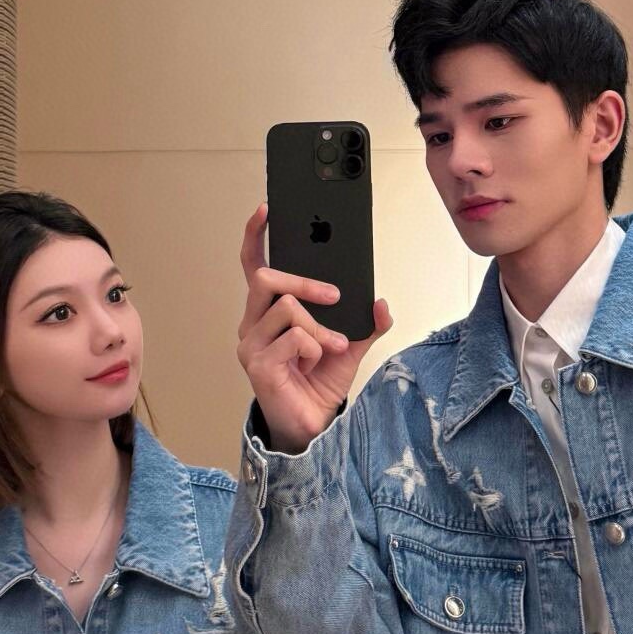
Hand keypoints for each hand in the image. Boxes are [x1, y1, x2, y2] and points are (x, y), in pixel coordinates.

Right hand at [238, 204, 392, 452]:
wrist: (314, 424)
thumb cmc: (320, 382)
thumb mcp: (352, 346)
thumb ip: (367, 323)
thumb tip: (380, 302)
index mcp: (268, 313)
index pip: (253, 266)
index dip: (255, 236)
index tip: (266, 210)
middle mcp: (253, 324)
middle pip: (267, 278)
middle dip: (305, 282)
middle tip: (335, 297)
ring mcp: (252, 344)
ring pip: (285, 308)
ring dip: (319, 327)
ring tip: (331, 347)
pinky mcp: (258, 365)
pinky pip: (292, 337)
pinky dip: (314, 347)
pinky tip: (314, 363)